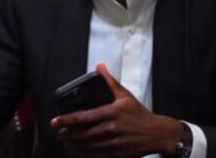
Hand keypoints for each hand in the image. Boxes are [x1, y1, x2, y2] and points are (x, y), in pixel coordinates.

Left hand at [51, 64, 181, 157]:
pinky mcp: (117, 153)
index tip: (55, 121)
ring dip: (73, 144)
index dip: (67, 120)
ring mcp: (114, 142)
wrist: (159, 134)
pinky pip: (97, 155)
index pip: (83, 117)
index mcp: (111, 113)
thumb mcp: (125, 96)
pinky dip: (85, 154)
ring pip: (88, 145)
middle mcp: (111, 128)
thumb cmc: (141, 115)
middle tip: (58, 131)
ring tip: (64, 141)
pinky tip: (77, 151)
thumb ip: (110, 82)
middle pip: (83, 133)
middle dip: (67, 133)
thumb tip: (100, 66)